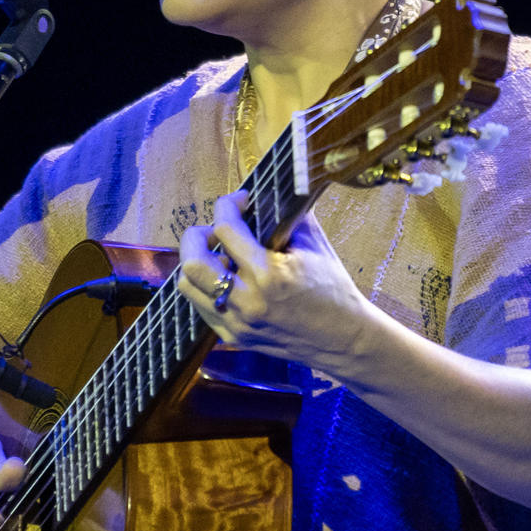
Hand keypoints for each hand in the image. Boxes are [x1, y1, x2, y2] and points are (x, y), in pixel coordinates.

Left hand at [174, 192, 371, 369]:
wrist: (342, 339)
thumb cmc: (333, 288)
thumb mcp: (315, 244)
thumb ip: (286, 214)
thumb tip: (265, 192)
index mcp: (270, 274)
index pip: (226, 229)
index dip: (227, 205)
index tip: (240, 200)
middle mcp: (248, 301)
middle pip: (192, 262)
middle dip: (196, 237)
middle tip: (216, 231)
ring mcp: (237, 323)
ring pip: (188, 286)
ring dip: (197, 263)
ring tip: (219, 255)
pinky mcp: (234, 336)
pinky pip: (200, 305)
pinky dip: (206, 286)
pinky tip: (226, 277)